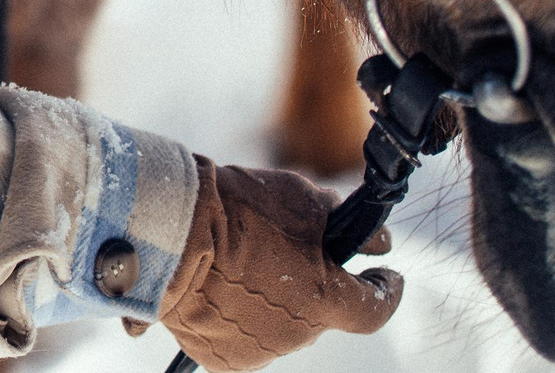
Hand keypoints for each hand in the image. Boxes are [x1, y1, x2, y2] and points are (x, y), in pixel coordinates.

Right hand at [154, 157, 402, 371]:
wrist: (168, 233)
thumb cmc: (237, 211)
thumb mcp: (302, 198)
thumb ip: (342, 219)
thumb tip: (379, 239)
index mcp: (325, 302)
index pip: (375, 309)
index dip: (386, 291)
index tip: (385, 275)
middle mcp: (296, 337)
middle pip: (318, 312)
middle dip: (310, 285)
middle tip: (283, 249)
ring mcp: (256, 352)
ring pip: (278, 327)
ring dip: (271, 302)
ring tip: (237, 263)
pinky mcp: (219, 357)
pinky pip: (240, 338)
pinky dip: (235, 316)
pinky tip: (215, 285)